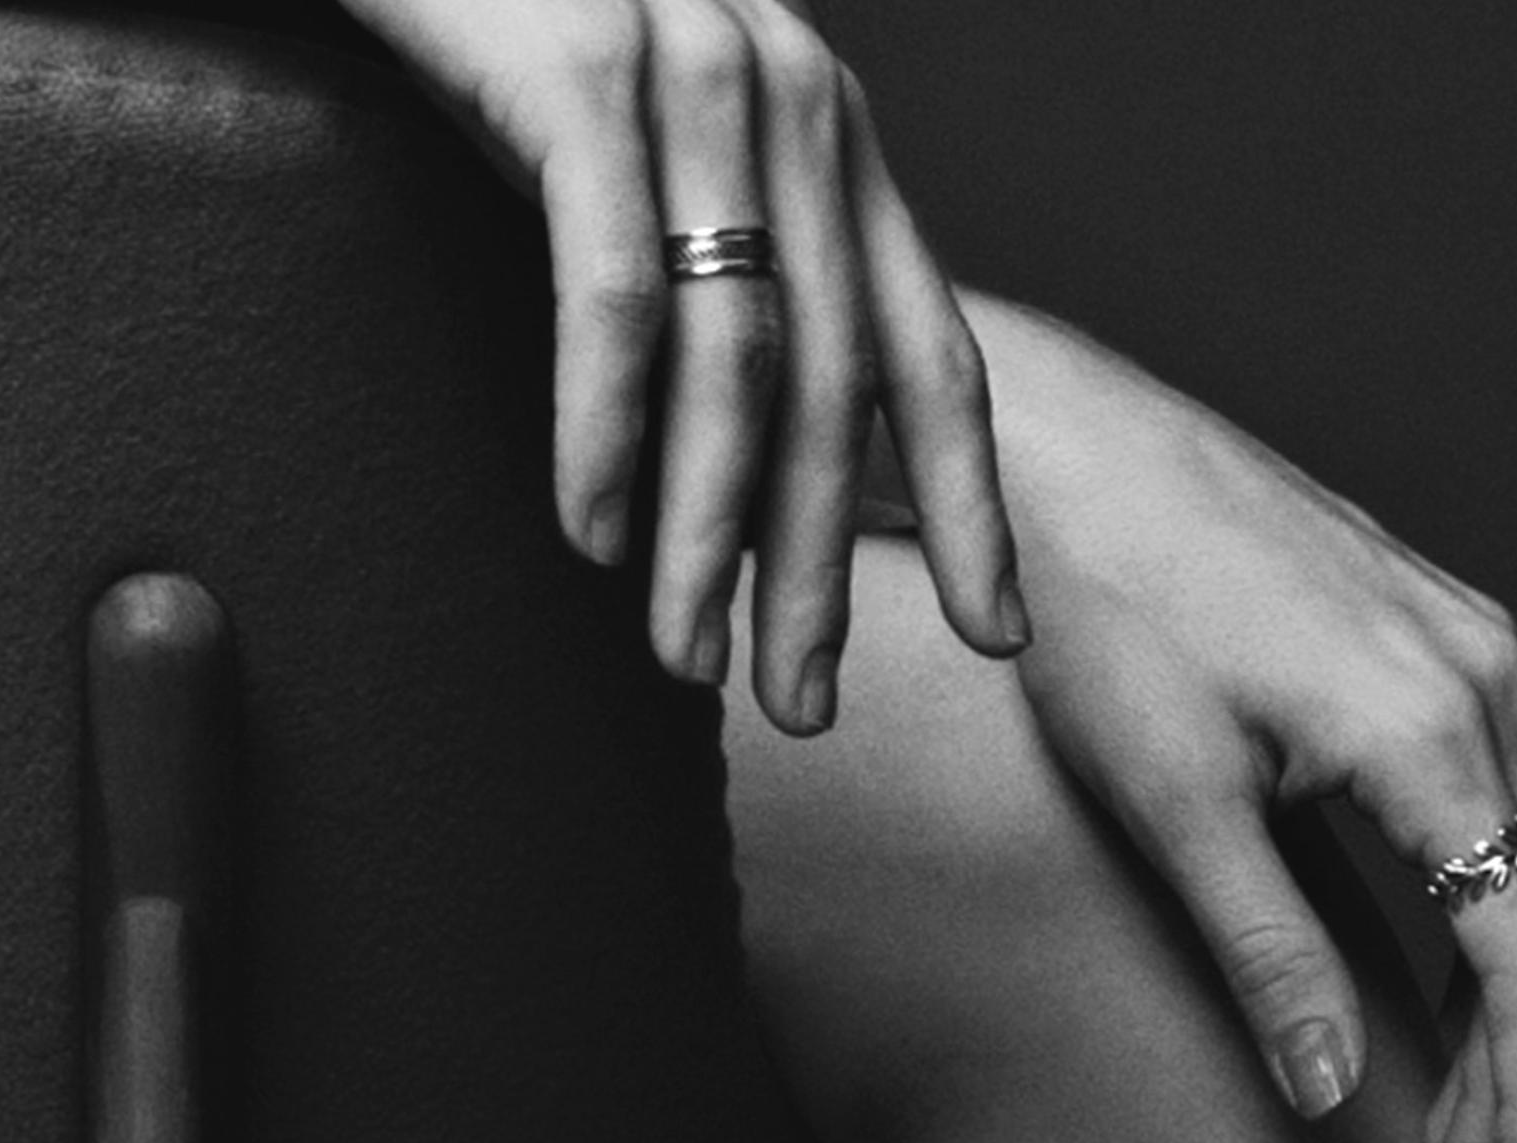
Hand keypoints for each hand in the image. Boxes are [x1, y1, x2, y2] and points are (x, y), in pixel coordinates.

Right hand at [339, 0, 1027, 732]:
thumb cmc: (519, 28)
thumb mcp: (659, 145)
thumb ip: (723, 256)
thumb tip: (744, 444)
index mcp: (833, 141)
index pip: (931, 349)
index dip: (968, 504)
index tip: (998, 634)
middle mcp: (799, 108)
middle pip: (842, 384)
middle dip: (822, 564)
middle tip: (802, 702)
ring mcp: (700, 83)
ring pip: (738, 358)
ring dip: (711, 530)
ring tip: (687, 661)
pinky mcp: (581, 77)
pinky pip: (612, 293)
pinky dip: (604, 427)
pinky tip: (584, 533)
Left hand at [964, 293, 1516, 1142]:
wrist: (1058, 444)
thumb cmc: (1097, 603)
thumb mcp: (1171, 797)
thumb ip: (1268, 948)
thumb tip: (1333, 1087)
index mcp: (1429, 725)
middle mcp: (1477, 670)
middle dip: (1515, 1058)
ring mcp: (1458, 628)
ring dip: (1501, 972)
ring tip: (1464, 1090)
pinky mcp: (1421, 609)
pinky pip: (1492, 771)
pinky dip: (1480, 875)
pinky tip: (1447, 931)